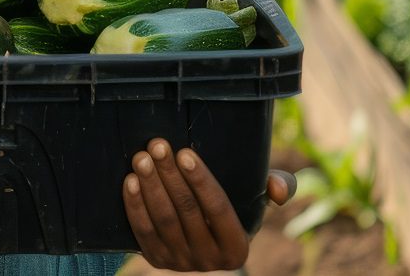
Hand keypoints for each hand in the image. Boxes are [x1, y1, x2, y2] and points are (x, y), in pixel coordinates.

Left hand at [123, 138, 295, 271]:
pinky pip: (143, 232)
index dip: (201, 180)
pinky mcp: (157, 260)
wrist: (199, 237)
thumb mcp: (256, 199)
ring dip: (150, 186)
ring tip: (141, 158)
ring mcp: (182, 263)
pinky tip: (130, 181)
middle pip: (187, 212)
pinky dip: (135, 205)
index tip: (184, 152)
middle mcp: (211, 261)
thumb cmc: (234, 206)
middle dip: (169, 175)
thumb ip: (278, 187)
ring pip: (163, 221)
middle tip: (157, 145)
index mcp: (238, 247)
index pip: (219, 209)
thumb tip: (278, 187)